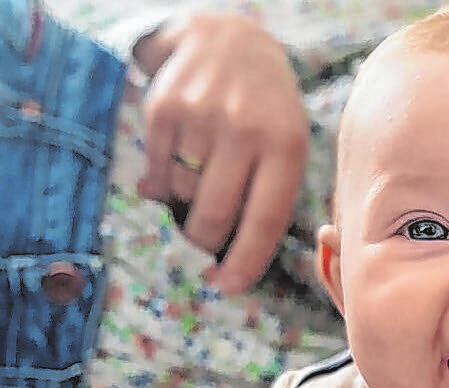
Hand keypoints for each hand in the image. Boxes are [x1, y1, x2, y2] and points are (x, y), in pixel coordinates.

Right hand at [134, 13, 308, 294]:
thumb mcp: (291, 144)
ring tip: (200, 183)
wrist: (232, 40)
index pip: (264, 219)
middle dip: (206, 240)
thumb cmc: (268, 110)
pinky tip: (176, 166)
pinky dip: (162, 181)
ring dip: (186, 204)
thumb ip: (273, 197)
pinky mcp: (165, 107)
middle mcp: (246, 131)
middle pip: (215, 215)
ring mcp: (203, 117)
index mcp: (286, 147)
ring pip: (183, 195)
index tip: (228, 286)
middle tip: (204, 240)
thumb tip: (237, 258)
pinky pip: (158, 171)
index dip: (245, 260)